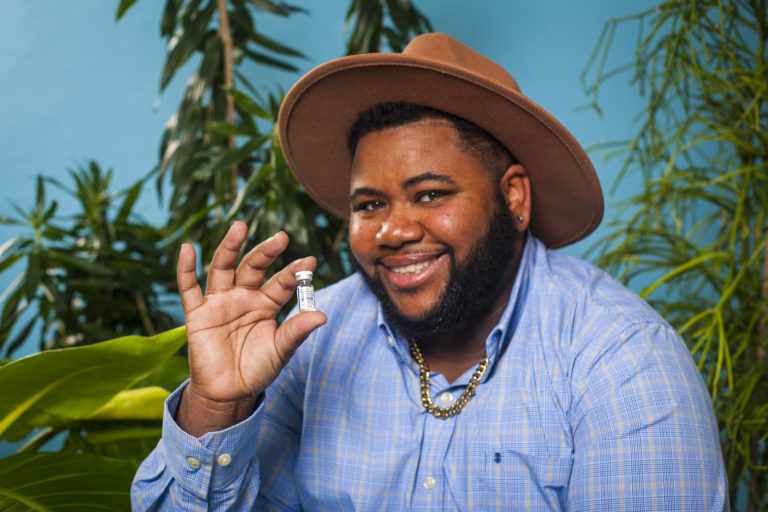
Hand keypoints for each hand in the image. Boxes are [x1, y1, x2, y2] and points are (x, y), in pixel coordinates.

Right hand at [175, 221, 325, 434]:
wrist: (229, 393)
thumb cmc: (258, 370)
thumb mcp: (281, 350)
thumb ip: (297, 331)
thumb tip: (322, 315)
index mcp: (267, 304)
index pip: (282, 283)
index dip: (295, 273)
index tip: (310, 261)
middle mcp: (243, 297)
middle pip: (254, 267)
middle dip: (266, 252)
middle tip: (282, 237)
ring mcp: (220, 302)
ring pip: (223, 268)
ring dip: (230, 247)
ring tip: (239, 226)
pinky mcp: (197, 313)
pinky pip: (189, 288)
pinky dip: (186, 268)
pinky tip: (188, 248)